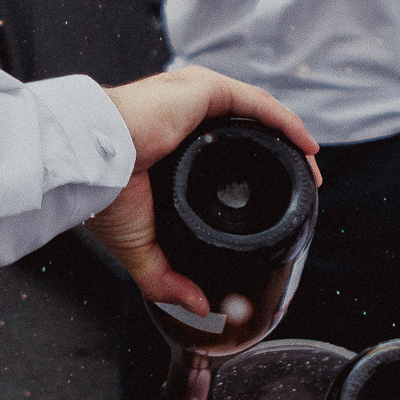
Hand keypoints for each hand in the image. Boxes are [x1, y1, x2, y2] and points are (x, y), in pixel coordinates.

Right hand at [89, 66, 318, 313]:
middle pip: (246, 133)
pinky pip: (255, 104)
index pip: (222, 152)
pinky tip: (307, 146)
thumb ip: (167, 279)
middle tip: (305, 189)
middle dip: (280, 158)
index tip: (278, 199)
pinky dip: (286, 123)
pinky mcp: (202, 91)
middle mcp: (185, 119)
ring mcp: (194, 102)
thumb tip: (201, 308)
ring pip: (256, 117)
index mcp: (170, 146)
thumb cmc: (102, 195)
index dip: (255, 172)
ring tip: (311, 171)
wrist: (88, 165)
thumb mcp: (140, 246)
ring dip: (289, 141)